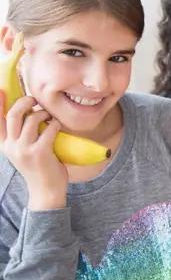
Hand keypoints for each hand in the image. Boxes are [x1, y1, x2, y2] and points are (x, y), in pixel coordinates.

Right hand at [0, 92, 67, 209]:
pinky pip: (49, 128)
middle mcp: (11, 146)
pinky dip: (55, 124)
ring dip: (44, 114)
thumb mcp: (23, 151)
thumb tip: (29, 112)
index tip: (0, 90)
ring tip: (49, 118)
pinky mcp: (40, 152)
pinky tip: (57, 127)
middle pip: (13, 115)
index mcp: (5, 145)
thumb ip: (22, 135)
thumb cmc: (39, 166)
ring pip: (32, 119)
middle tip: (34, 101)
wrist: (46, 189)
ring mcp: (24, 150)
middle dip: (25, 102)